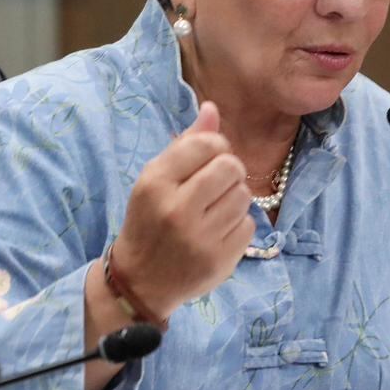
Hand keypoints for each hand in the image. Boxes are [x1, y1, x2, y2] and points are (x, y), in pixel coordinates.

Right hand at [110, 101, 254, 316]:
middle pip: (230, 166)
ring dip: (234, 198)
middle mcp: (176, 209)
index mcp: (155, 182)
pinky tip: (218, 231)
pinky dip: (238, 224)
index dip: (215, 147)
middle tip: (216, 184)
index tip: (208, 160)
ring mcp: (200, 238)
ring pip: (243, 195)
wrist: (141, 281)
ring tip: (215, 209)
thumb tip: (212, 109)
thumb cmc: (150, 220)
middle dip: (229, 171)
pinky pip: (248, 225)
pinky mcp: (219, 260)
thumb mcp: (156, 179)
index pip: (206, 144)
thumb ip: (186, 144)